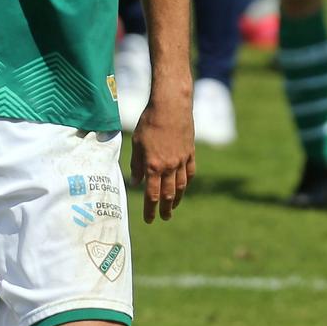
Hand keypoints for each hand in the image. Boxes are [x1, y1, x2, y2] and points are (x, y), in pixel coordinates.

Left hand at [129, 84, 194, 224]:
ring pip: (181, 186)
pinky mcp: (190, 152)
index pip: (152, 195)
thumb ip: (136, 165)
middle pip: (168, 194)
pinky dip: (187, 183)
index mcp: (153, 165)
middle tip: (164, 218)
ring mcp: (182, 160)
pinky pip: (190, 173)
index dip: (150, 209)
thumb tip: (136, 183)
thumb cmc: (149, 122)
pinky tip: (184, 187)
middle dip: (165, 209)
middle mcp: (169, 166)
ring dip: (177, 199)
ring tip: (173, 207)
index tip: (149, 219)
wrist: (170, 106)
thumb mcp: (137, 143)